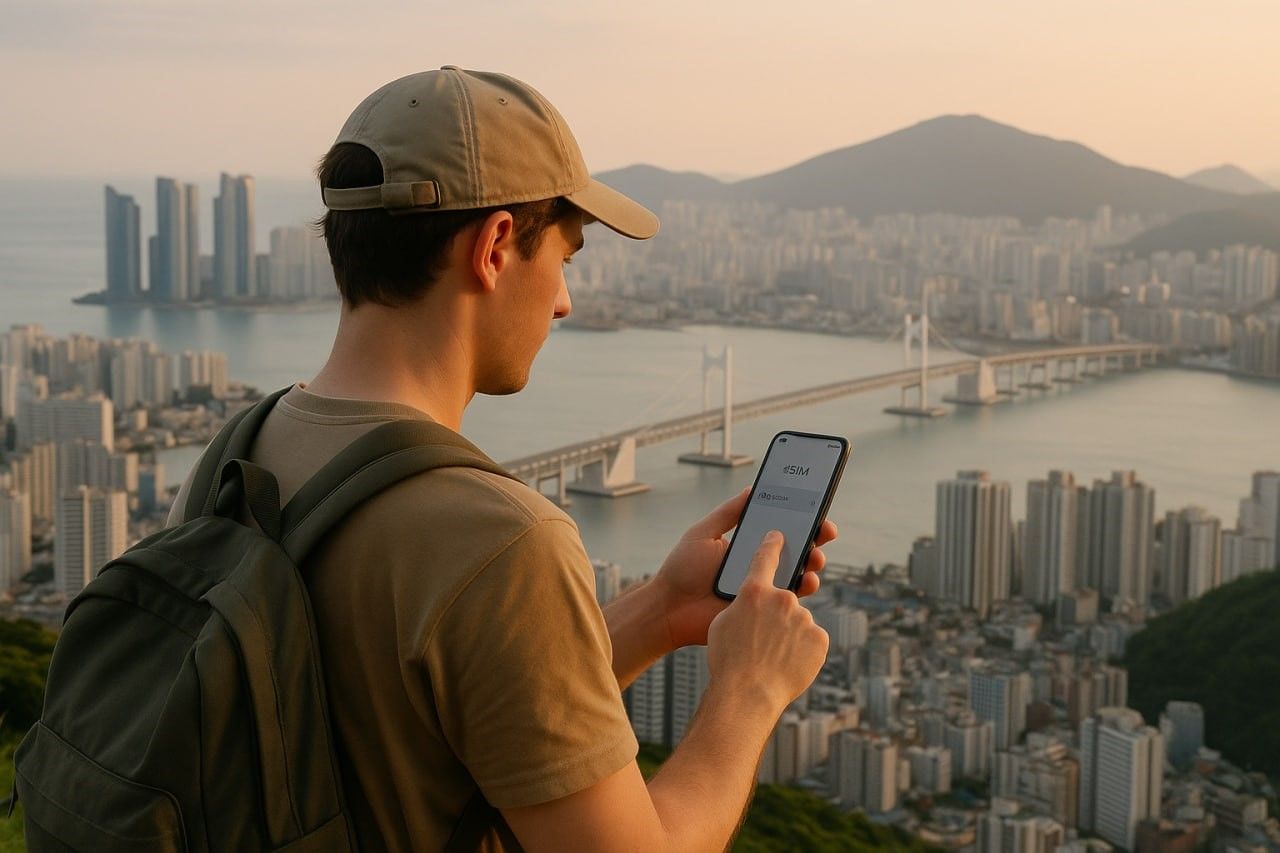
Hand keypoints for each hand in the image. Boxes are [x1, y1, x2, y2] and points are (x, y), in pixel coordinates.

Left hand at [653, 487, 837, 649]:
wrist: (669, 610)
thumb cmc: (681, 570)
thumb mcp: (703, 533)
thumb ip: (728, 513)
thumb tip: (752, 488)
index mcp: (748, 546)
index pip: (781, 530)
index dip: (801, 519)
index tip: (817, 507)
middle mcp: (760, 566)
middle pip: (797, 550)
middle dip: (816, 538)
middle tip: (825, 530)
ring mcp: (764, 589)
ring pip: (799, 574)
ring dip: (813, 562)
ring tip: (814, 556)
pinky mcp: (764, 611)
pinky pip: (789, 600)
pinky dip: (803, 588)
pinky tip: (806, 579)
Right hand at [706, 530, 830, 710]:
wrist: (748, 694)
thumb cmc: (727, 660)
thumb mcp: (722, 625)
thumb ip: (740, 606)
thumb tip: (753, 603)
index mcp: (754, 591)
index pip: (766, 556)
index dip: (772, 543)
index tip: (779, 536)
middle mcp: (782, 599)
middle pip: (785, 598)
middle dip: (777, 614)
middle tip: (764, 638)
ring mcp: (804, 618)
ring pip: (798, 621)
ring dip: (789, 635)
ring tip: (773, 658)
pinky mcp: (819, 638)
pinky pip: (811, 639)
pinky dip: (802, 650)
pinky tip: (787, 664)